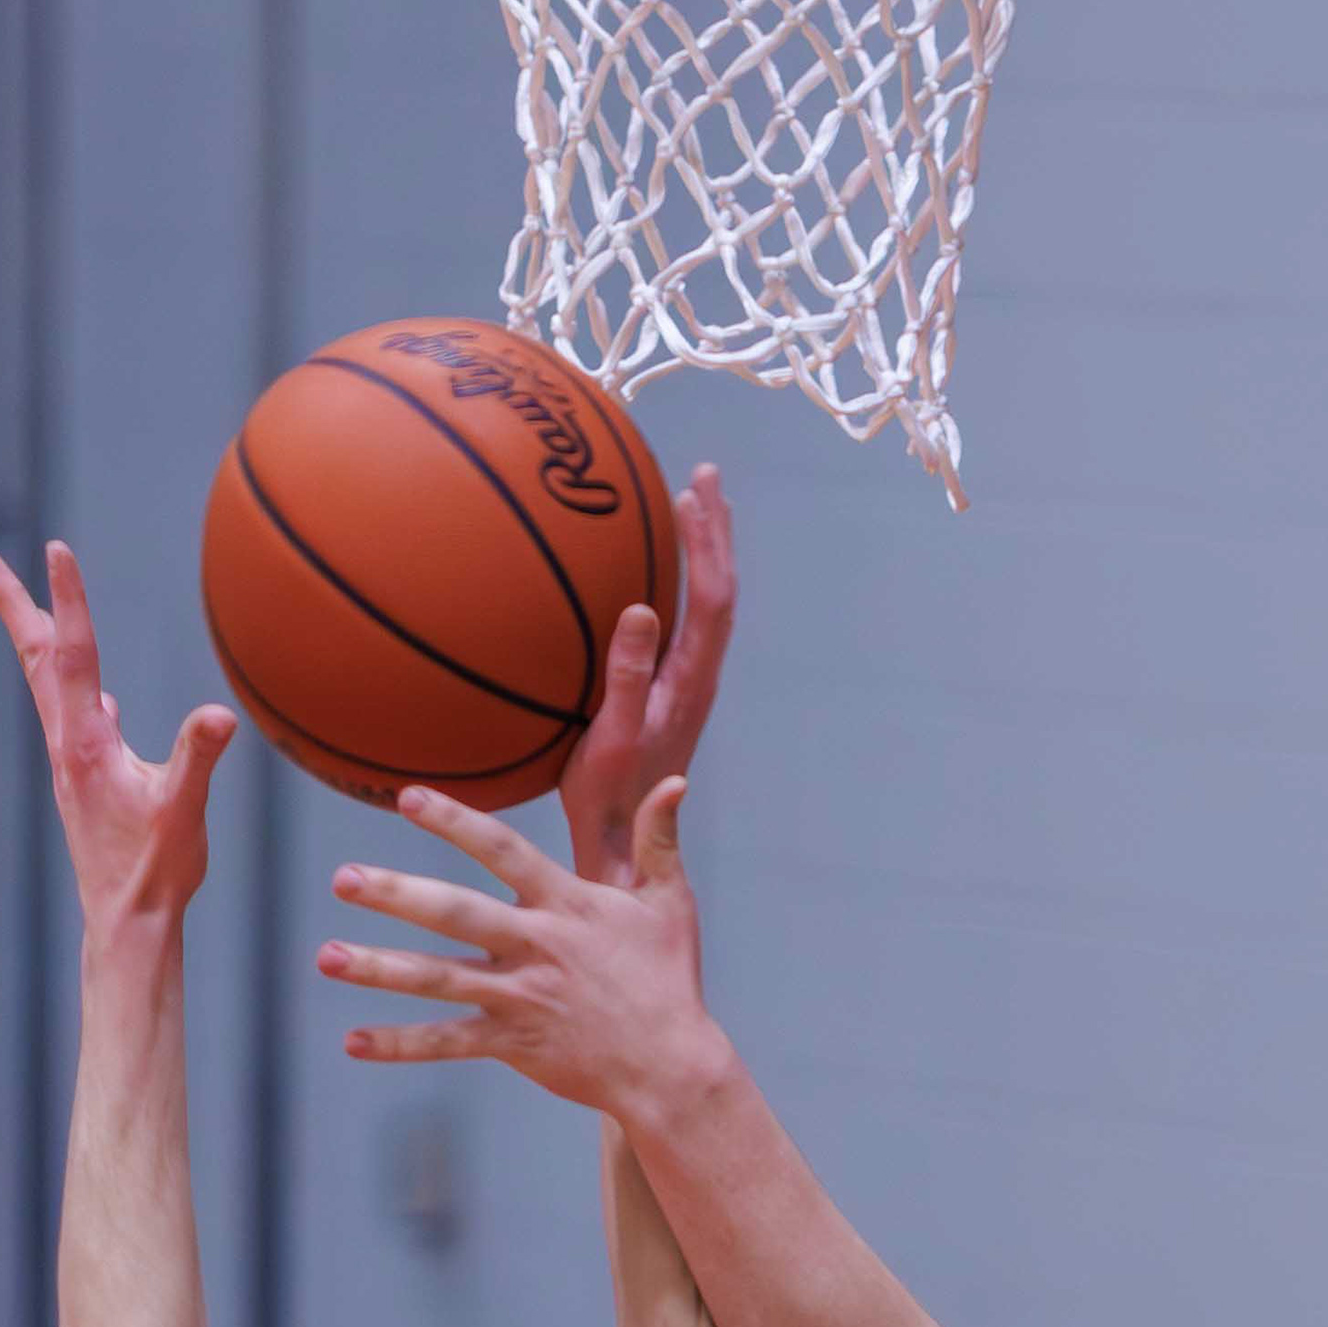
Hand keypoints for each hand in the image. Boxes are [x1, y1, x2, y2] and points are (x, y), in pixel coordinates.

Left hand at [0, 541, 233, 947]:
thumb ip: (199, 758)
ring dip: (37, 638)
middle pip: (36, 657)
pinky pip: (72, 718)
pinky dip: (73, 689)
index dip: (69, 599)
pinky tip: (101, 699)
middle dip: (13, 603)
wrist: (127, 924)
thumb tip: (220, 716)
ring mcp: (71, 763)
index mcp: (87, 743)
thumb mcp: (183, 811)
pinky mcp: (83, 782)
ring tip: (31, 608)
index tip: (55, 548)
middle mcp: (67, 745)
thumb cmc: (155, 872)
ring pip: (47, 683)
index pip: (76, 654)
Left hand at [320, 771, 713, 1121]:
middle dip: (397, 894)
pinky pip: (448, 1043)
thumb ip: (659, 838)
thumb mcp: (671, 903)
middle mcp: (537, 948)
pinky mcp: (513, 1044)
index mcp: (567, 905)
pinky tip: (352, 1041)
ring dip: (379, 968)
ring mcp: (521, 998)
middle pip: (456, 914)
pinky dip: (401, 1044)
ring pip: (439, 980)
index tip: (407, 797)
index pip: (503, 852)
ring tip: (326, 957)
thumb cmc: (670, 980)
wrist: (671, 1067)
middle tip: (342, 878)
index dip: (455, 822)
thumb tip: (677, 779)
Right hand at [559, 465, 736, 886]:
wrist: (622, 849)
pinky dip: (675, 585)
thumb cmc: (608, 800)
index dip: (707, 544)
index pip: (713, 600)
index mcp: (689, 684)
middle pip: (719, 592)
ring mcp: (682, 687)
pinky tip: (649, 573)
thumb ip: (627, 677)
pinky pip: (680, 624)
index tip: (694, 493)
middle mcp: (696, 679)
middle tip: (704, 477)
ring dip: (701, 555)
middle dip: (714, 532)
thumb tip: (645, 608)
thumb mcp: (609, 738)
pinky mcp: (664, 695)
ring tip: (689, 507)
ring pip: (705, 607)